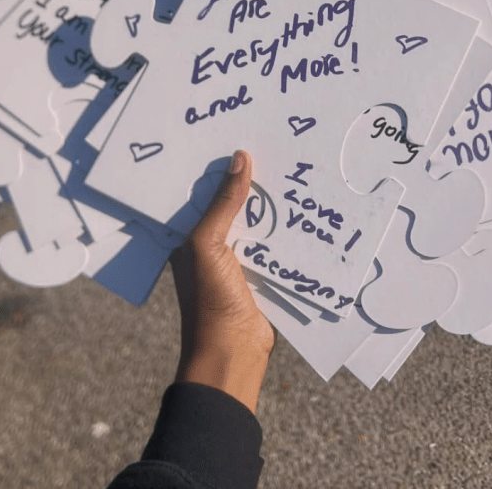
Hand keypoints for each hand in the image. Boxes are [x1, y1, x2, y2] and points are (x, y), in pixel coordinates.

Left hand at [170, 151, 274, 412]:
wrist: (233, 354)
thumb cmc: (209, 300)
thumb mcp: (209, 244)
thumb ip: (223, 204)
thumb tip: (240, 159)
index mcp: (189, 237)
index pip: (201, 193)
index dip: (216, 168)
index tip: (235, 136)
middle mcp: (211, 246)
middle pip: (232, 205)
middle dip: (248, 181)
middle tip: (270, 144)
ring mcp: (237, 261)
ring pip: (256, 222)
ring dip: (271, 204)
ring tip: (291, 166)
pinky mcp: (261, 275)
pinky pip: (274, 245)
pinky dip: (285, 230)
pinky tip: (302, 207)